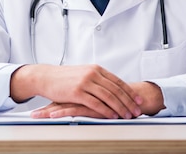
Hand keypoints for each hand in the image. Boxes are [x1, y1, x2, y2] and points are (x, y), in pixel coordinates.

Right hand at [10, 64, 142, 119]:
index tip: (138, 99)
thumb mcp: (83, 73)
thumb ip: (97, 78)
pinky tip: (112, 116)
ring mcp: (85, 82)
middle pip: (116, 89)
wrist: (46, 77)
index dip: (130, 91)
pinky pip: (96, 103)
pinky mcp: (77, 92)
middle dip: (129, 101)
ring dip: (120, 107)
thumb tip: (111, 86)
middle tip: (137, 110)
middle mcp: (92, 74)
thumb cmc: (64, 77)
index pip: (118, 81)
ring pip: (108, 97)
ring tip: (127, 115)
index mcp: (95, 69)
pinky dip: (106, 110)